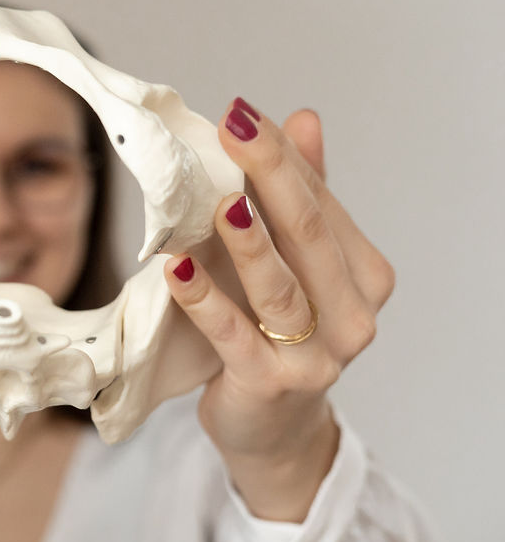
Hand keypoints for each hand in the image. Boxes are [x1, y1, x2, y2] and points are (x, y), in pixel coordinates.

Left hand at [164, 100, 393, 521]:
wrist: (274, 429)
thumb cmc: (281, 337)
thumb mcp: (297, 267)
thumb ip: (303, 199)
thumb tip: (303, 119)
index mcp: (364, 274)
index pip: (321, 203)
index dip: (283, 157)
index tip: (243, 113)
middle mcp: (353, 314)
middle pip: (308, 233)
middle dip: (270, 175)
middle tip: (234, 128)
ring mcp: (318, 355)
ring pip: (280, 287)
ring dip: (249, 242)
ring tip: (221, 201)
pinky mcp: (272, 384)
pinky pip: (234, 335)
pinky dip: (205, 301)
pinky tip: (177, 268)